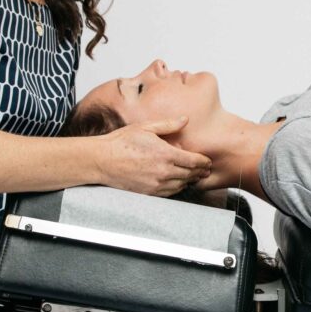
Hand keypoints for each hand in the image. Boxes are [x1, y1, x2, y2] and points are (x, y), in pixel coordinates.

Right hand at [95, 117, 211, 195]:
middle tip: (206, 169)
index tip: (208, 160)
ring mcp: (156, 184)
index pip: (194, 161)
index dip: (204, 162)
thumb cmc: (122, 142)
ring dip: (190, 180)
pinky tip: (179, 182)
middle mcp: (163, 172)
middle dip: (200, 172)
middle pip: (191, 174)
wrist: (102, 160)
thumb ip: (168, 125)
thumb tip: (185, 119)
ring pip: (182, 185)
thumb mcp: (146, 127)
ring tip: (195, 176)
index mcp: (165, 154)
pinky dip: (178, 187)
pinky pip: (170, 192)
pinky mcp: (149, 192)